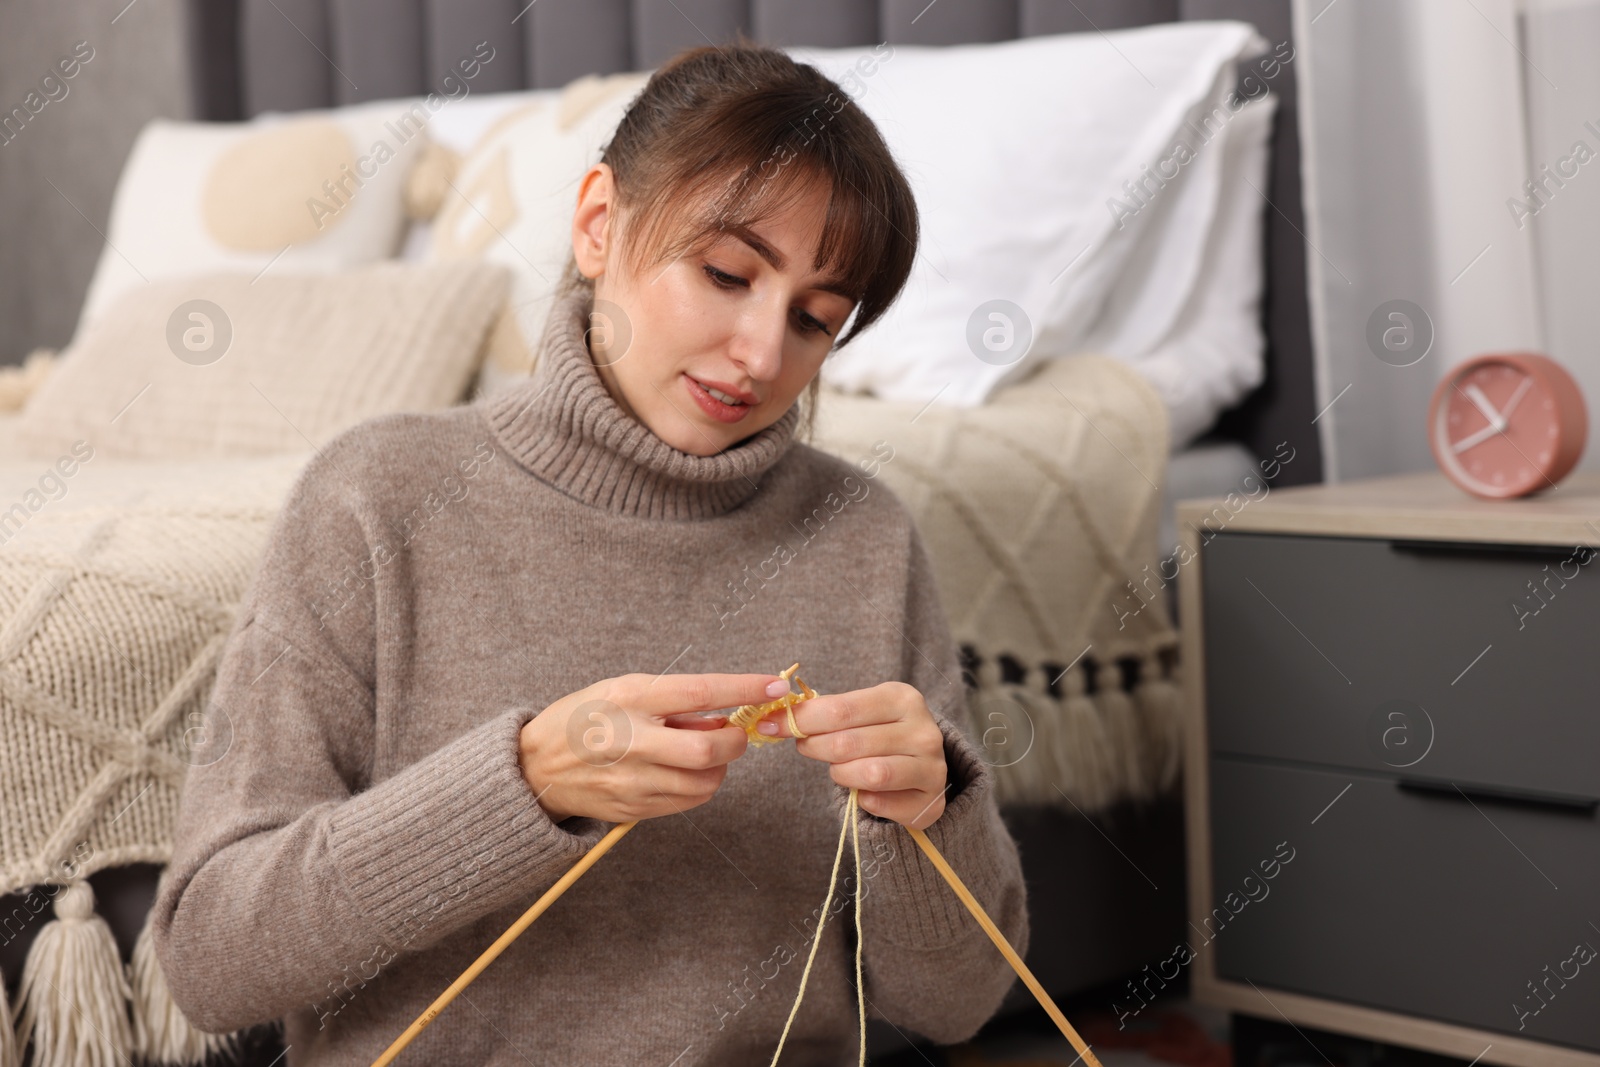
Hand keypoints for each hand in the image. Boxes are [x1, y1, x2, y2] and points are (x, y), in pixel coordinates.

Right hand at [518, 673, 790, 822]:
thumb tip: (723, 716)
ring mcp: (631, 780)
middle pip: (708, 751)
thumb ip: (672, 702)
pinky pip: (688, 802)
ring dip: (719, 767)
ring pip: (705, 782)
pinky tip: (683, 772)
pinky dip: (700, 786)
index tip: (774, 686)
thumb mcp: (623, 690)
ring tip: (700, 752)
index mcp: (629, 698)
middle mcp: (631, 740)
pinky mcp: (633, 809)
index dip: (743, 689)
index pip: (699, 692)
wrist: (535, 767)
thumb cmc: (585, 718)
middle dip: (735, 742)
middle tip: (733, 732)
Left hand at [749, 681, 948, 828]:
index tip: (771, 725)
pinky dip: (862, 799)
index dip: (800, 719)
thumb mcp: (859, 712)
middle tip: (805, 747)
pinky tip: (863, 791)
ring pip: (868, 773)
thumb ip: (824, 712)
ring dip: (840, 774)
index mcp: (902, 698)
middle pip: (848, 743)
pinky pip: (879, 803)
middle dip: (815, 747)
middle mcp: (923, 730)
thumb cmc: (880, 732)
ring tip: (838, 769)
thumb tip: (773, 719)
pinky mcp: (931, 802)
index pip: (840, 709)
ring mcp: (932, 767)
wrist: (922, 765)